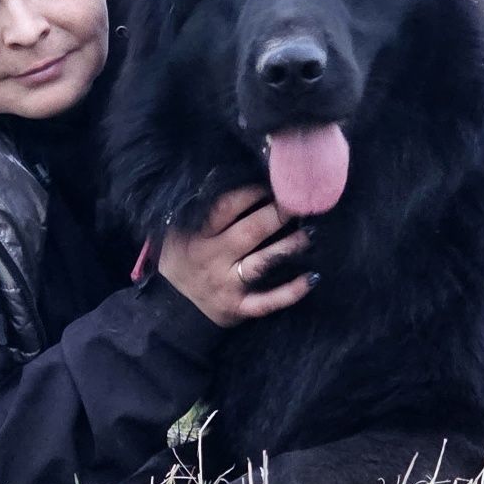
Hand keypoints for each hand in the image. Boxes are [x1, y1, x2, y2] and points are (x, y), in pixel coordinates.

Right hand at [157, 186, 315, 328]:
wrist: (171, 306)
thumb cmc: (183, 258)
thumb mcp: (178, 231)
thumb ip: (201, 210)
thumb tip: (228, 176)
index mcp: (198, 235)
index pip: (226, 207)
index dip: (251, 193)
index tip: (271, 185)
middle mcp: (213, 258)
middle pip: (250, 231)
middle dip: (276, 214)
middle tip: (298, 203)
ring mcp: (227, 284)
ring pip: (262, 263)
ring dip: (289, 246)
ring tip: (310, 233)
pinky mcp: (238, 308)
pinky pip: (267, 302)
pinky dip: (291, 292)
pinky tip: (312, 278)